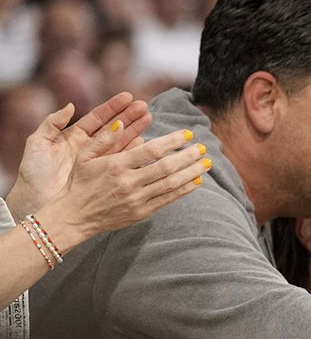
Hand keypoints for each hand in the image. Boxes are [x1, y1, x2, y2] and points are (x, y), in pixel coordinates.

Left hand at [6, 93, 153, 217]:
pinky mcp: (104, 178)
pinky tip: (147, 145)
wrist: (35, 200)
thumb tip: (70, 106)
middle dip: (130, 117)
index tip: (128, 97)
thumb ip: (52, 123)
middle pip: (112, 129)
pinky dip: (135, 155)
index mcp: (73, 137)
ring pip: (121, 144)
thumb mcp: (38, 143)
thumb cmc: (35, 172)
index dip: (113, 107)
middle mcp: (88, 148)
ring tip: (149, 119)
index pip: (97, 118)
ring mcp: (98, 164)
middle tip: (145, 107)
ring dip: (136, 132)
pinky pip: (123, 164)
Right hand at [34, 126, 208, 250]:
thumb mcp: (85, 156)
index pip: (151, 150)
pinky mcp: (141, 212)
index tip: (188, 134)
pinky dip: (184, 190)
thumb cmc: (81, 182)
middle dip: (188, 156)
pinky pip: (168, 200)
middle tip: (204, 147)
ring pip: (171, 184)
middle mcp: (129, 182)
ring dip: (192, 173)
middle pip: (166, 167)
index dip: (172, 141)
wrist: (75, 215)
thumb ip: (104, 139)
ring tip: (207, 163)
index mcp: (116, 165)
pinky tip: (197, 181)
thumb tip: (121, 122)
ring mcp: (137, 199)